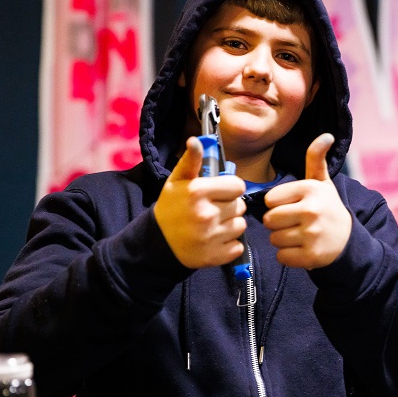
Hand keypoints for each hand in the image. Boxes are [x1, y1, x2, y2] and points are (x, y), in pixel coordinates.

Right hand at [154, 137, 246, 268]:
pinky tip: (214, 240)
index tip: (221, 192)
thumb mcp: (176, 182)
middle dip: (229, 207)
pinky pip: (238, 246)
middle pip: (240, 206)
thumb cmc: (170, 208)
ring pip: (241, 225)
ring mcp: (212, 237)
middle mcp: (206, 214)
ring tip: (213, 225)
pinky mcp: (215, 256)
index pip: (238, 186)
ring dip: (230, 225)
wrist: (157, 244)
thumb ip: (190, 161)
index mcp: (198, 192)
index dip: (231, 188)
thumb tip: (196, 140)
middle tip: (213, 210)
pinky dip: (229, 245)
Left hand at [263, 133, 351, 268]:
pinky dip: (288, 256)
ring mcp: (312, 234)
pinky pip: (281, 256)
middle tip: (294, 223)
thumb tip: (326, 136)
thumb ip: (316, 159)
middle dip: (277, 224)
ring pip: (274, 239)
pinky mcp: (311, 256)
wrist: (348, 240)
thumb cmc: (327, 208)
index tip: (293, 207)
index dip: (278, 205)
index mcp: (310, 189)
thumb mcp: (322, 183)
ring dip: (282, 240)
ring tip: (299, 236)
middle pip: (269, 220)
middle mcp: (311, 210)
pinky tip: (302, 249)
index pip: (270, 200)